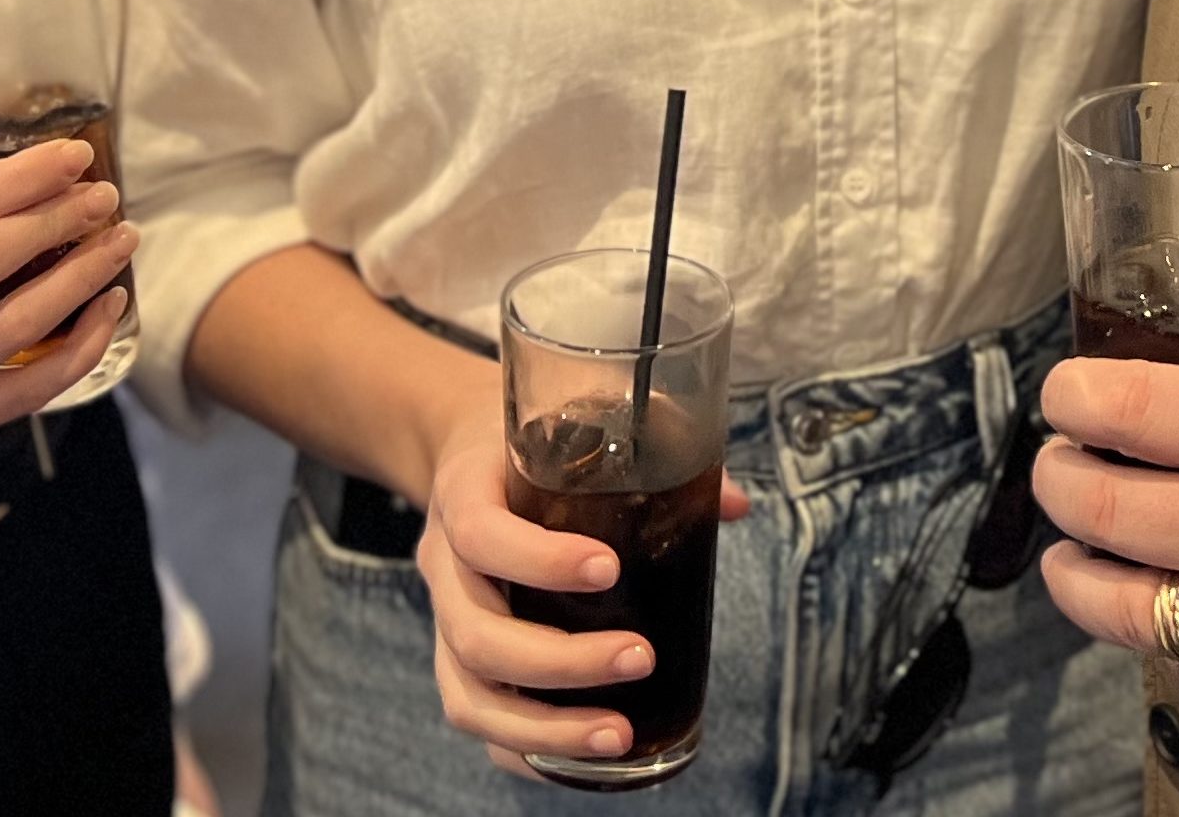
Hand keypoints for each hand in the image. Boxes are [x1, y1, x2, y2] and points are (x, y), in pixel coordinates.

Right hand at [0, 136, 135, 535]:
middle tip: (106, 198)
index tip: (73, 158)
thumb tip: (5, 184)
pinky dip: (76, 350)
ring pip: (16, 324)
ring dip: (81, 279)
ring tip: (119, 245)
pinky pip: (24, 390)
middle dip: (59, 220)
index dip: (22, 177)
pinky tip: (104, 314)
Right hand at [410, 413, 752, 777]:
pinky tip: (589, 760)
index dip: (539, 560)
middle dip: (562, 662)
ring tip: (620, 736)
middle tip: (641, 658)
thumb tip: (734, 503)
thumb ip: (651, 443)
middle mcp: (444, 566)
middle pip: (477, 635)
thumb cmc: (537, 439)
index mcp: (464, 495)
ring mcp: (445, 622)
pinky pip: (479, 721)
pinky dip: (528, 752)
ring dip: (544, 729)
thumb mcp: (578, 417)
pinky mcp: (458, 661)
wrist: (470, 453)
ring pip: (470, 696)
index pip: (481, 534)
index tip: (609, 568)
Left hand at [1033, 320, 1178, 746]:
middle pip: (1102, 505)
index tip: (1061, 393)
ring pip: (1120, 608)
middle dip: (1055, 479)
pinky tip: (1154, 612)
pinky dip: (1159, 640)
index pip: (1137, 407)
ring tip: (1071, 553)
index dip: (1073, 394)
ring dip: (1076, 574)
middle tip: (1056, 465)